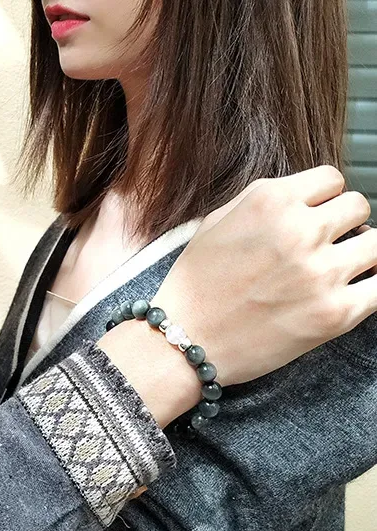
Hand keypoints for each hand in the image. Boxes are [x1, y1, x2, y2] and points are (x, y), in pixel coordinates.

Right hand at [145, 165, 374, 386]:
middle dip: (342, 224)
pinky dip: (370, 287)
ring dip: (359, 254)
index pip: (331, 179)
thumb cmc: (196, 283)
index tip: (314, 215)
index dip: (322, 198)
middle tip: (322, 245)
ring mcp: (321, 273)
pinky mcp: (335, 313)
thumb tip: (306, 195)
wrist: (185, 338)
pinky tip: (351, 292)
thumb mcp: (216, 222)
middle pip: (358, 207)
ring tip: (336, 269)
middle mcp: (300, 230)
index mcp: (271, 201)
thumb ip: (264, 200)